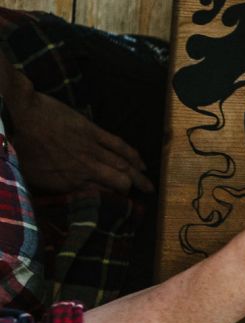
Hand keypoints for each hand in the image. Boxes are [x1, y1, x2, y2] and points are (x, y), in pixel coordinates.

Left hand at [10, 89, 151, 194]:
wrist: (17, 115)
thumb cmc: (18, 148)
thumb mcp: (32, 178)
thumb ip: (53, 189)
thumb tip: (68, 199)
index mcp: (69, 182)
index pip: (100, 197)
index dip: (113, 203)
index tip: (120, 207)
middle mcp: (86, 168)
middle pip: (118, 183)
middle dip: (131, 192)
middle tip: (140, 197)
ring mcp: (92, 149)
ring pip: (123, 165)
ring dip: (138, 177)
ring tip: (148, 185)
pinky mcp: (93, 131)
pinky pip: (119, 145)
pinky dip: (133, 155)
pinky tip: (141, 163)